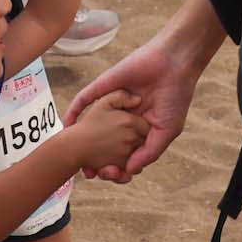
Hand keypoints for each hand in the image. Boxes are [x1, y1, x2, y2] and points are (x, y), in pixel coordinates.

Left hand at [65, 29, 202, 179]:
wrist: (174, 66)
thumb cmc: (175, 98)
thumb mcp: (166, 131)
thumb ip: (148, 152)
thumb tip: (129, 171)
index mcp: (139, 127)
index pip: (123, 151)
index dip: (117, 165)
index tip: (112, 176)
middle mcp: (123, 117)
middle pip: (106, 142)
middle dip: (98, 159)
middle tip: (92, 173)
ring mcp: (112, 102)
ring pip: (93, 124)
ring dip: (83, 139)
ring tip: (78, 157)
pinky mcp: (104, 87)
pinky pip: (83, 100)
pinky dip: (73, 111)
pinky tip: (66, 125)